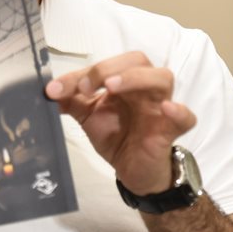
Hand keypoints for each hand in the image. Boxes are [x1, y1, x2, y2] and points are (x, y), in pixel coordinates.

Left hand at [45, 51, 195, 195]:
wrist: (133, 171)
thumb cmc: (116, 135)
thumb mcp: (87, 116)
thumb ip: (69, 100)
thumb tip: (46, 89)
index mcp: (124, 80)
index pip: (107, 64)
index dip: (81, 73)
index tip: (56, 89)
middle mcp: (144, 88)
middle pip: (137, 60)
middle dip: (108, 68)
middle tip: (86, 88)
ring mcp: (160, 107)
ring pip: (163, 78)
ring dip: (136, 78)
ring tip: (113, 87)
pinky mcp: (170, 130)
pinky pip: (186, 117)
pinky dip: (179, 111)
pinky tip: (166, 109)